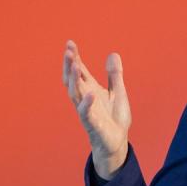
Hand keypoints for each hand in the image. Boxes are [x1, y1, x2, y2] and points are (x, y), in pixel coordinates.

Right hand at [62, 40, 130, 179]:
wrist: (117, 142)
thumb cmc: (114, 118)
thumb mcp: (118, 92)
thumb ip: (114, 74)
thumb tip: (113, 54)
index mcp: (90, 90)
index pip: (80, 71)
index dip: (74, 58)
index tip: (70, 43)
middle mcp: (85, 99)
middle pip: (73, 80)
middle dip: (70, 65)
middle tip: (68, 50)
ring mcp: (87, 112)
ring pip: (76, 94)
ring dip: (75, 80)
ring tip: (76, 65)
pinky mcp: (93, 125)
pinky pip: (87, 114)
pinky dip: (87, 104)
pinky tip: (91, 94)